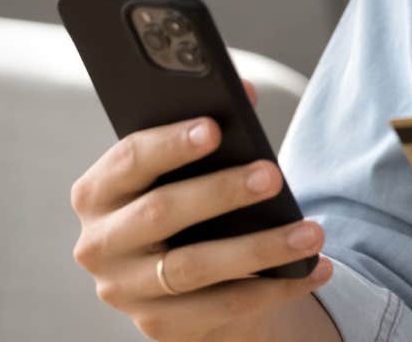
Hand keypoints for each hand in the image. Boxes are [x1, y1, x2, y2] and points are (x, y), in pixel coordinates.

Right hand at [70, 78, 338, 340]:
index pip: (129, 160)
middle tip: (273, 175)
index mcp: (97, 192)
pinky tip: (314, 269)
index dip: (171, 143)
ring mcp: (125, 290)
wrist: (185, 277)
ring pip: (194, 268)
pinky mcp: (158, 325)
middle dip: (221, 192)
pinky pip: (222, 307)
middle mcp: (99, 244)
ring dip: (260, 248)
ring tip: (311, 232)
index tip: (216, 127)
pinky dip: (274, 287)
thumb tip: (244, 93)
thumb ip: (207, 127)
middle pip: (161, 214)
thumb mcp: (185, 169)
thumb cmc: (187, 201)